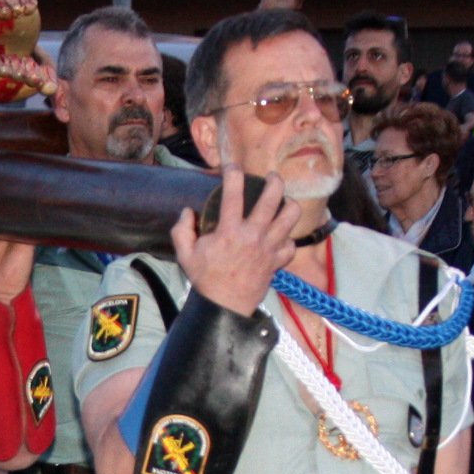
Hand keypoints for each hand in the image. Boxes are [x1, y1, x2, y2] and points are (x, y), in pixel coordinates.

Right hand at [171, 157, 294, 317]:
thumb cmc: (205, 280)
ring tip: (284, 202)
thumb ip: (182, 231)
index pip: (233, 194)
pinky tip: (281, 237)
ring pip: (290, 218)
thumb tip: (187, 212)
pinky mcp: (277, 262)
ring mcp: (268, 248)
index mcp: (229, 231)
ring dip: (289, 206)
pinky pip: (291, 245)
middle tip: (271, 177)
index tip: (232, 167)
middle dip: (274, 182)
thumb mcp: (185, 255)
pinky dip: (288, 240)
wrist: (224, 307)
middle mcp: (252, 236)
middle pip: (272, 199)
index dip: (233, 174)